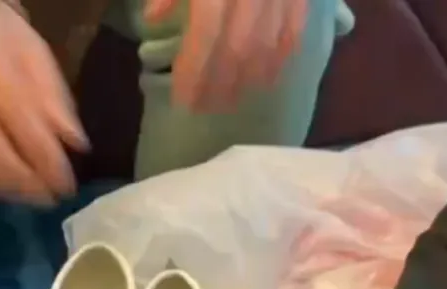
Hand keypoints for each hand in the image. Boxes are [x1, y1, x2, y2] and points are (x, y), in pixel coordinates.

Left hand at [146, 0, 308, 111]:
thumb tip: (152, 19)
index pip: (204, 38)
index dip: (193, 74)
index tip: (183, 102)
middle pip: (235, 51)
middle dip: (219, 86)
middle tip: (206, 110)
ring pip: (267, 46)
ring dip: (249, 79)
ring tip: (232, 101)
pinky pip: (294, 30)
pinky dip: (282, 58)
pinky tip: (268, 78)